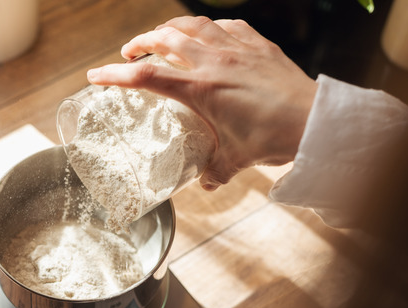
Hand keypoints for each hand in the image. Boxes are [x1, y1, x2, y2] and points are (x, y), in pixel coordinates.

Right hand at [87, 16, 317, 189]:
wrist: (312, 121)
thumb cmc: (272, 138)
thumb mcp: (235, 159)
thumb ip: (215, 170)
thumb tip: (206, 183)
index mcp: (200, 88)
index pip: (145, 75)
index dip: (115, 74)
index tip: (95, 76)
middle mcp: (213, 61)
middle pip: (163, 38)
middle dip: (140, 42)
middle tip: (130, 53)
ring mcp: (236, 48)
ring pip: (192, 24)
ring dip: (169, 27)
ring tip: (160, 34)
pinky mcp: (258, 44)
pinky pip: (227, 26)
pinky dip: (209, 27)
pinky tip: (208, 34)